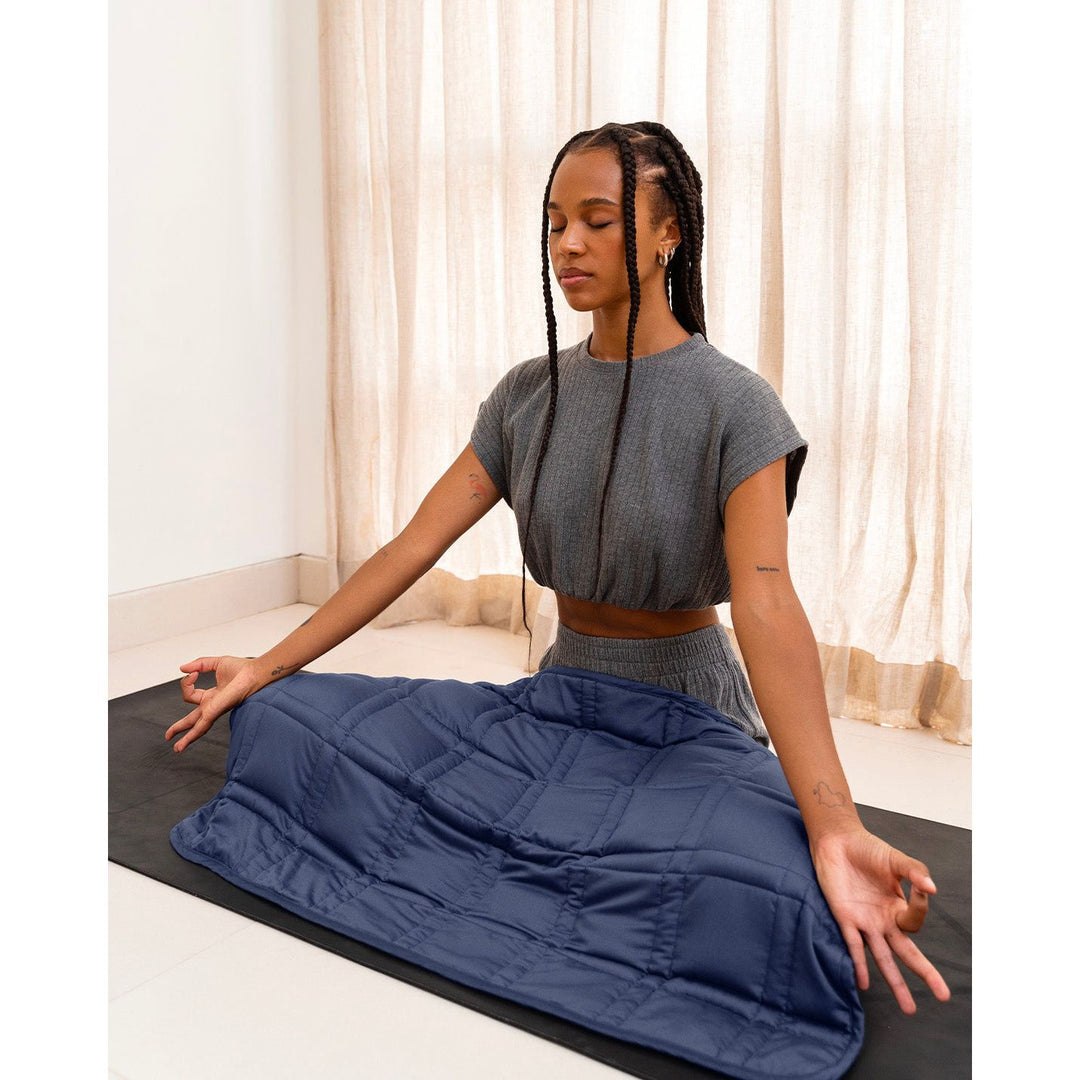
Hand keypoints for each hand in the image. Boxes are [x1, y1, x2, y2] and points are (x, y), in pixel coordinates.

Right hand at [165, 655, 262, 752]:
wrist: (254, 672)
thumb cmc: (242, 668)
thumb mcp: (215, 663)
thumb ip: (198, 665)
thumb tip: (182, 668)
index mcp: (212, 696)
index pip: (190, 695)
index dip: (186, 683)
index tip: (192, 673)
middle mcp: (212, 706)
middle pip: (192, 720)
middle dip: (179, 727)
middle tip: (168, 736)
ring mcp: (214, 711)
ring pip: (196, 728)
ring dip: (185, 738)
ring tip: (176, 749)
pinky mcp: (215, 712)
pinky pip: (201, 727)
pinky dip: (190, 734)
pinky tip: (182, 743)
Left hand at [811, 825, 950, 1014]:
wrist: (837, 841)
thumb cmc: (867, 850)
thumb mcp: (896, 859)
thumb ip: (915, 872)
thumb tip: (933, 889)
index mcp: (897, 906)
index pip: (915, 921)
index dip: (922, 908)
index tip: (923, 889)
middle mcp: (883, 920)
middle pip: (907, 953)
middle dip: (925, 974)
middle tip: (944, 996)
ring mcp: (865, 922)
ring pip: (883, 958)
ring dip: (895, 982)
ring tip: (909, 1008)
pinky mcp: (844, 918)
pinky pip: (853, 945)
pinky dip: (859, 964)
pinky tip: (863, 983)